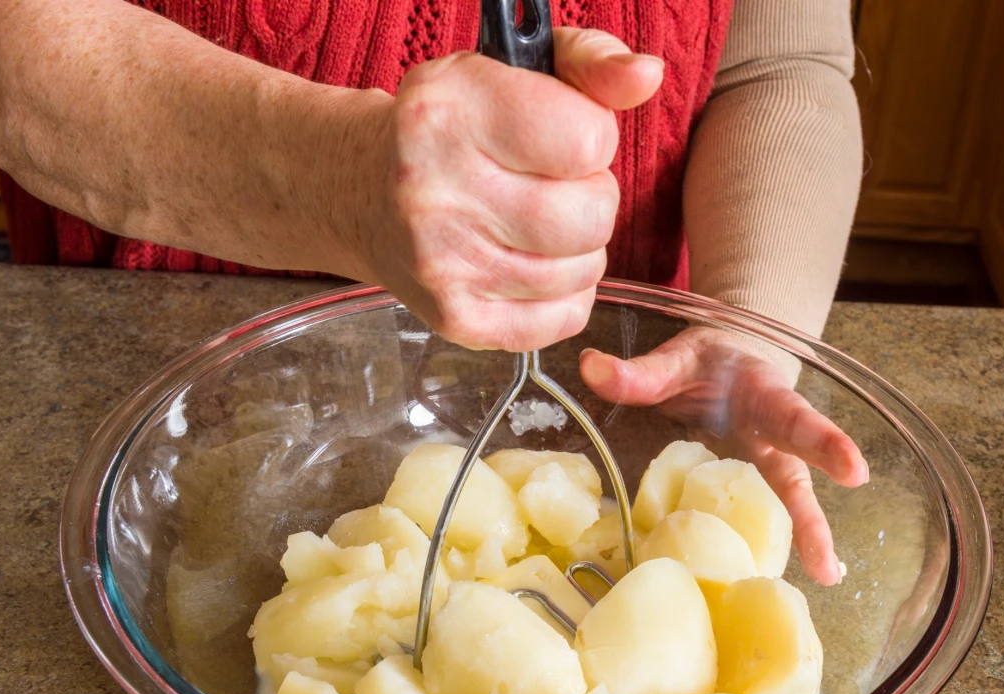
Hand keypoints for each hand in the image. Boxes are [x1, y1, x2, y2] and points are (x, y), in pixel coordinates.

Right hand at [354, 29, 662, 350]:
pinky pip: (563, 320)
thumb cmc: (452, 125)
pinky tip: (535, 264)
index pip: (586, 142)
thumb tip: (647, 74)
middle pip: (591, 215)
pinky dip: (566, 296)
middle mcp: (436, 189)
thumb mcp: (512, 70)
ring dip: (581, 249)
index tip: (562, 138)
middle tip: (558, 187)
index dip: (592, 139)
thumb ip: (590, 63)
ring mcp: (442, 263)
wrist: (357, 189)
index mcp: (451, 111)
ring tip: (542, 224)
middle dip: (593, 199)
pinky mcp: (455, 318)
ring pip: (583, 271)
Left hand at [579, 328, 869, 585]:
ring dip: (801, 545)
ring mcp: (761, 471)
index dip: (824, 444)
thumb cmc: (710, 363)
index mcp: (764, 398)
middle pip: (796, 483)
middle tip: (831, 564)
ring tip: (823, 580)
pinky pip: (754, 524)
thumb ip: (640, 371)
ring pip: (784, 511)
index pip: (795, 418)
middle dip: (814, 521)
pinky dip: (762, 552)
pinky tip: (766, 584)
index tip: (855, 471)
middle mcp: (771, 441)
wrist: (727, 365)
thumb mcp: (678, 358)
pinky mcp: (745, 493)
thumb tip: (592, 369)